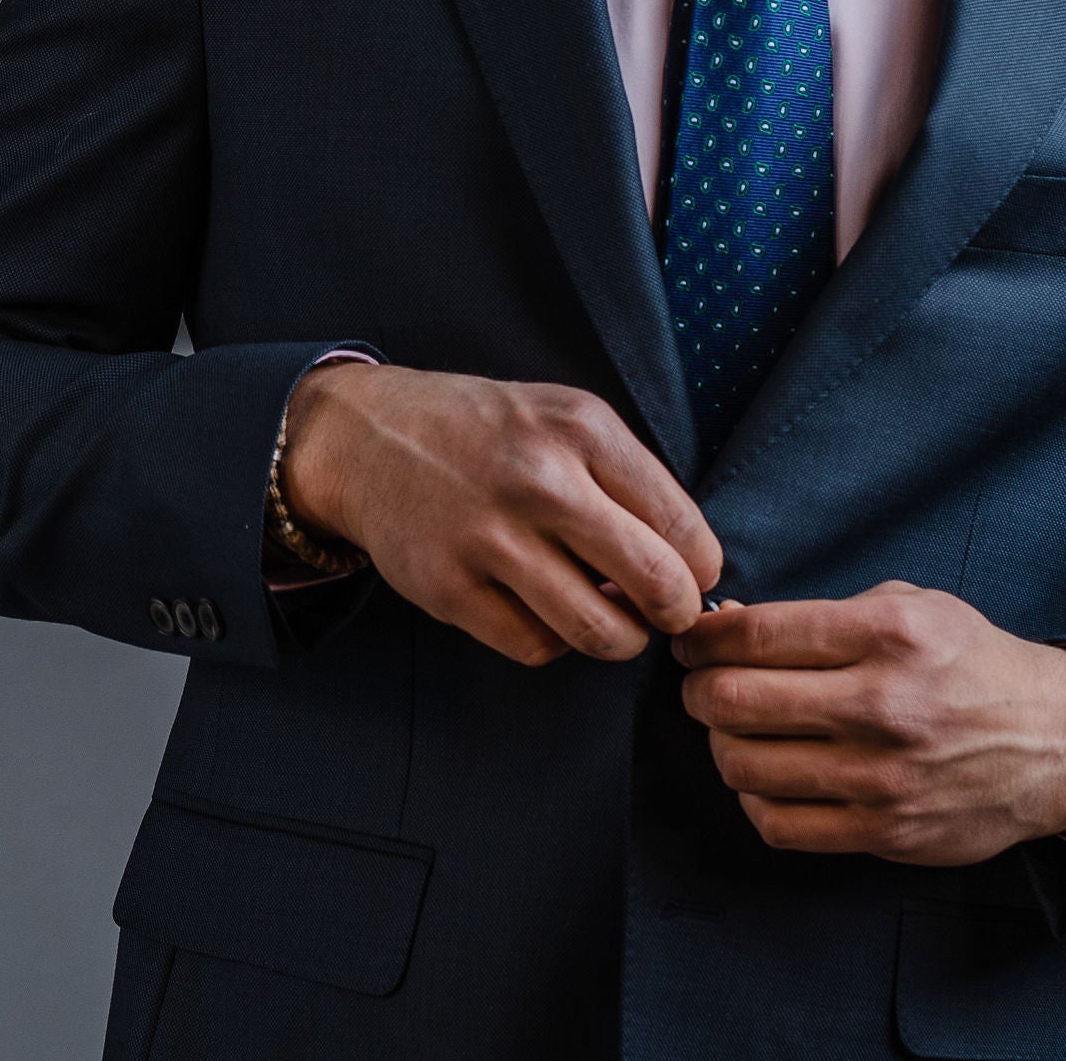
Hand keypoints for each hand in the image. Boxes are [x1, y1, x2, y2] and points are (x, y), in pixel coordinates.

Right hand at [282, 365, 719, 664]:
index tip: (685, 575)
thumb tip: (691, 570)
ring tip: (607, 617)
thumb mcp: (563, 417)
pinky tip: (540, 609)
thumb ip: (628, 480)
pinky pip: (536, 647)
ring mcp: (487, 536)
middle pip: (657, 585)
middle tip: (662, 612)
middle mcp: (538, 480)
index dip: (700, 570)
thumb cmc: (485, 433)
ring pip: (600, 632)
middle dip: (675, 614)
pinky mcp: (447, 586)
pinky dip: (551, 640)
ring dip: (618, 638)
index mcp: (581, 429)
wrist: (365, 437)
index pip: (687, 531)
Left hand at [675, 583, 1065, 863]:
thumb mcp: (912, 605)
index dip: (702, 638)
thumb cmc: (974, 664)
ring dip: (720, 745)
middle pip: (733, 700)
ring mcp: (886, 775)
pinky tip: (764, 780)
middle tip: (701, 687)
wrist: (1060, 742)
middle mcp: (884, 705)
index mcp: (888, 634)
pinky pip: (780, 825)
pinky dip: (754, 800)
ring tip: (732, 732)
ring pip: (745, 765)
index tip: (691, 643)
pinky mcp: (889, 831)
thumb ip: (822, 615)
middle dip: (697, 691)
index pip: (754, 634)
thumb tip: (729, 627)